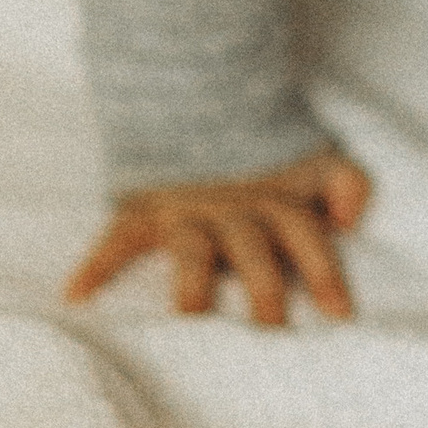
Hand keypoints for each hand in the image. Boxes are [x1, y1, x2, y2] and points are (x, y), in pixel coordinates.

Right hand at [63, 151, 371, 323]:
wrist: (196, 97)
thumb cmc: (264, 150)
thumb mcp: (315, 156)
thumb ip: (346, 184)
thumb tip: (352, 221)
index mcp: (274, 201)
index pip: (306, 235)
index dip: (325, 272)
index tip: (340, 315)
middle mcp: (231, 210)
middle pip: (252, 249)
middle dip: (262, 288)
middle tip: (269, 330)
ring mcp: (184, 212)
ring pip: (191, 249)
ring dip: (192, 283)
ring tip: (188, 316)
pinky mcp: (140, 212)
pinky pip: (116, 238)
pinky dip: (95, 264)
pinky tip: (75, 296)